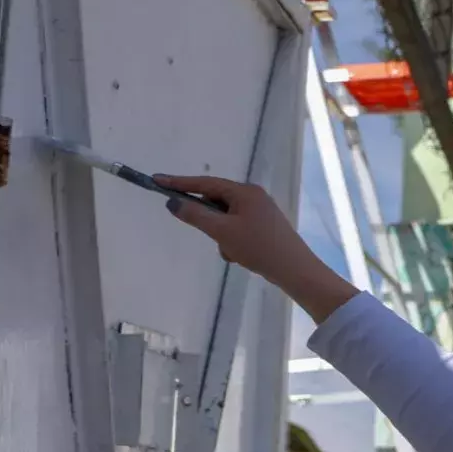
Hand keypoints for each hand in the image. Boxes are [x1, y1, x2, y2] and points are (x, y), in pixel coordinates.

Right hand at [155, 175, 356, 320]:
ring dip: (222, 237)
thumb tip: (173, 202)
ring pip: (226, 220)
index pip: (205, 183)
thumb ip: (195, 215)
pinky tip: (242, 257)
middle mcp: (253, 196)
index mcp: (244, 191)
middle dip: (209, 222)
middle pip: (216, 202)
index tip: (157, 180)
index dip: (179, 183)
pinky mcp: (264, 227)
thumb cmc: (258, 247)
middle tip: (214, 237)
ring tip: (235, 252)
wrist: (295, 270)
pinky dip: (234, 243)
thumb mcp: (222, 232)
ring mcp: (260, 212)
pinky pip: (238, 230)